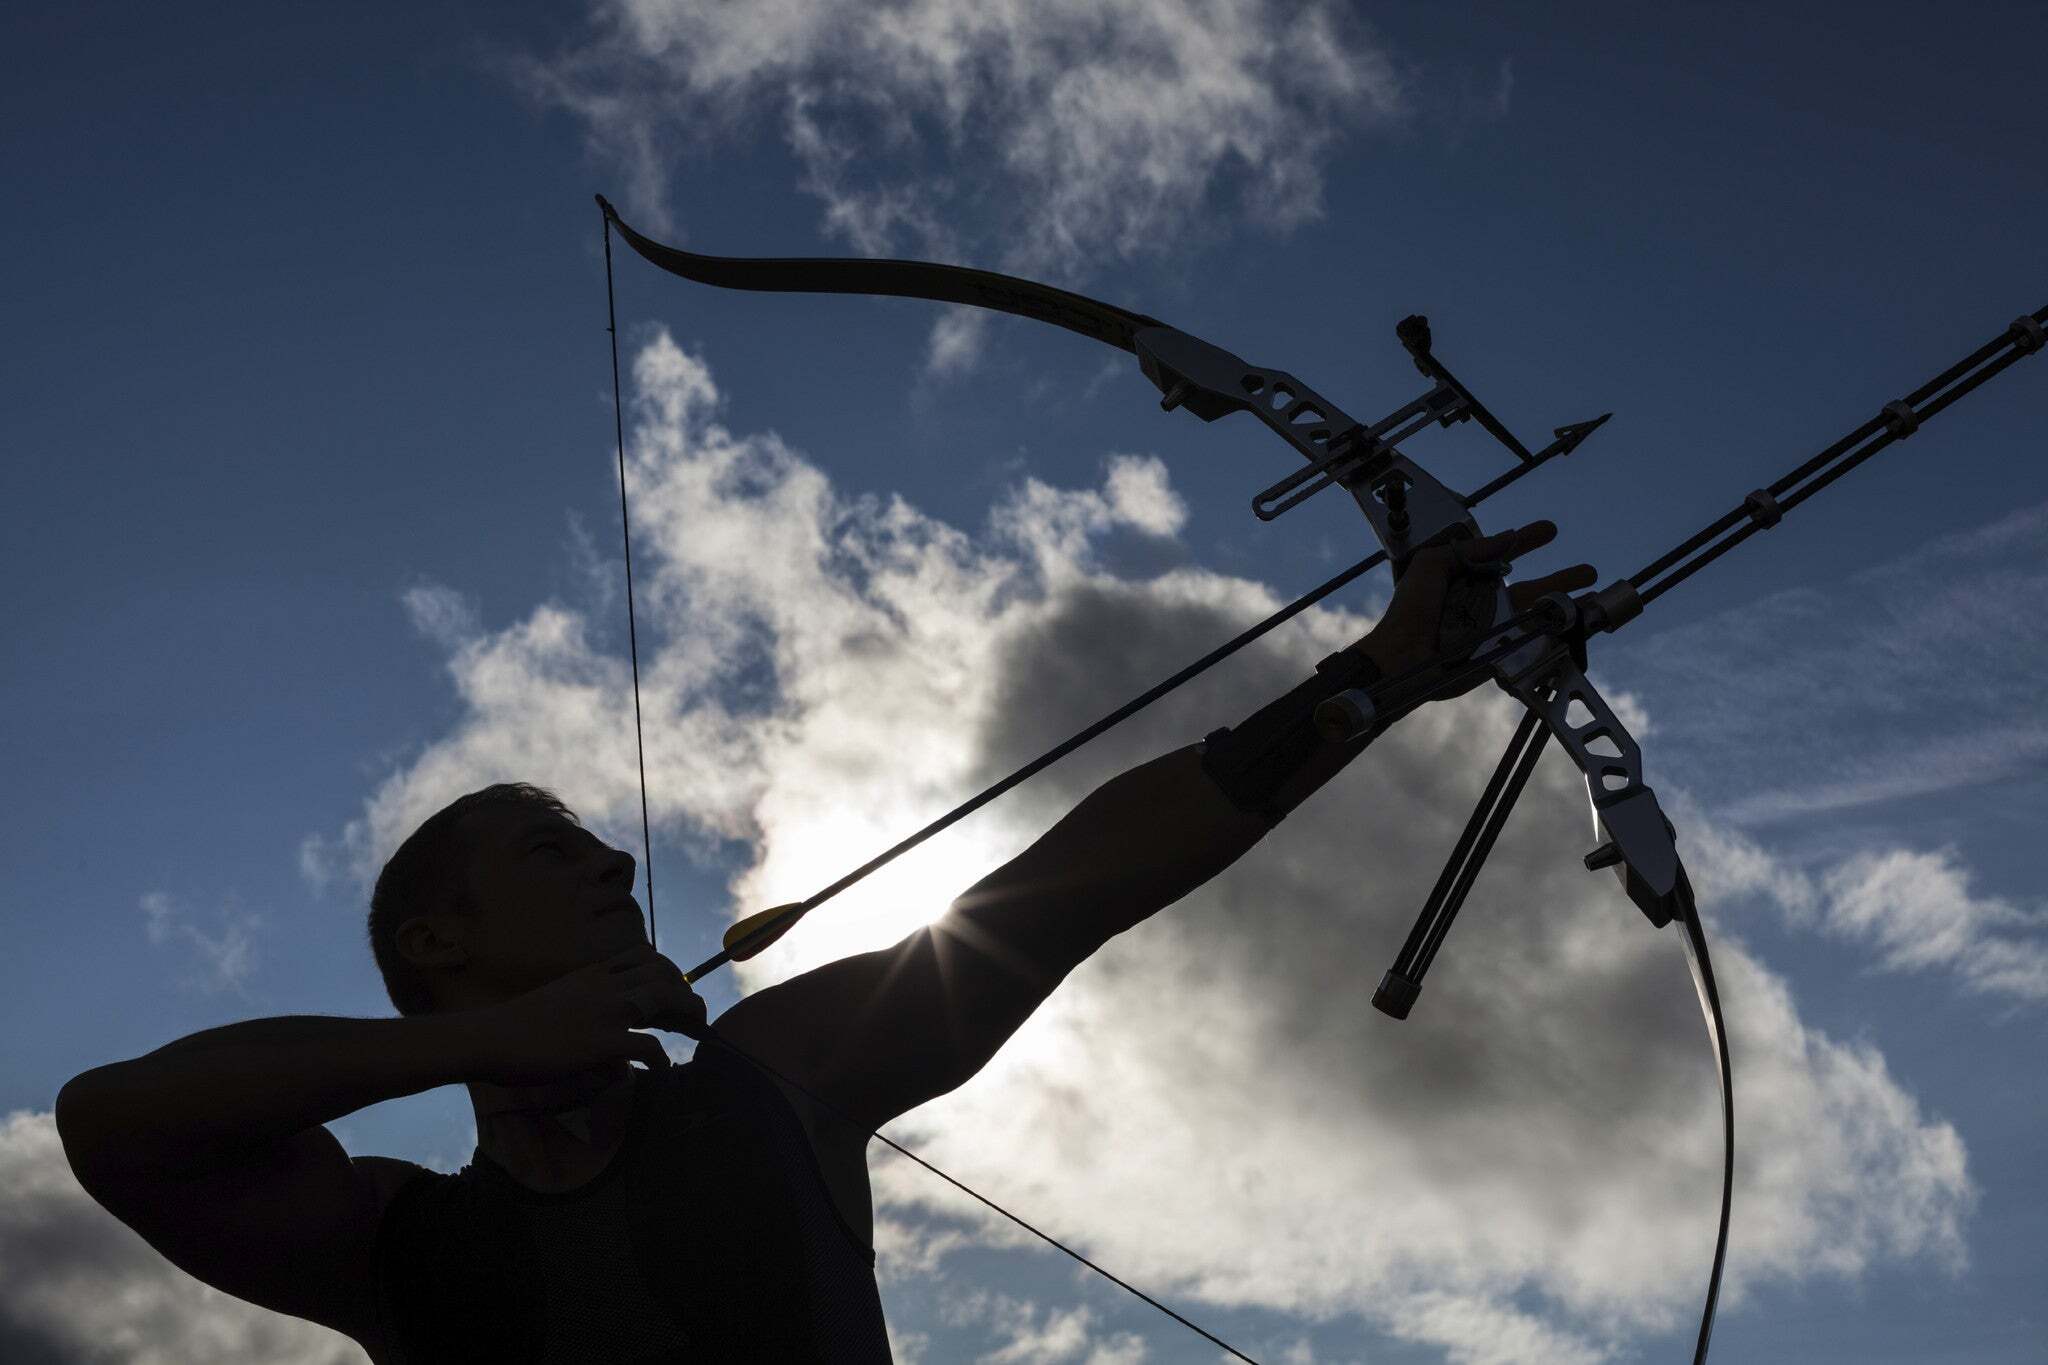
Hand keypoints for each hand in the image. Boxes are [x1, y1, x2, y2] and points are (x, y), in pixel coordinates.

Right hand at [467, 944, 706, 1087]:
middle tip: (697, 1018)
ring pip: (664, 998)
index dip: (668, 972)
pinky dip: (661, 1058)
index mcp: (592, 974)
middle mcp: (603, 985)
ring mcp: (604, 1011)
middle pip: (663, 974)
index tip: (676, 991)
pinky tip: (661, 1069)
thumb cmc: (513, 1026)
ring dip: (687, 1015)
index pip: (644, 957)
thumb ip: (585, 1004)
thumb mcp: (557, 1001)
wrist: (486, 1037)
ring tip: (696, 1034)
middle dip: (687, 993)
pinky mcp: (601, 1041)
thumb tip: (603, 1020)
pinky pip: (648, 1045)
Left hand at [1363, 520, 1596, 699]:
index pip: (1505, 556)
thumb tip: (1506, 538)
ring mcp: (1496, 628)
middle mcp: (1487, 603)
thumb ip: (1470, 551)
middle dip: (1562, 577)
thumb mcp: (1433, 564)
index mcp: (1470, 579)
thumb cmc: (1410, 609)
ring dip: (1567, 604)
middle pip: (1534, 587)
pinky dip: (1556, 634)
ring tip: (1593, 594)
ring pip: (1539, 614)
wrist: (1403, 654)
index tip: (1549, 530)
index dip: (1527, 541)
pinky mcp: (1501, 652)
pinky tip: (1576, 626)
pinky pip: (1533, 641)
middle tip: (1588, 571)